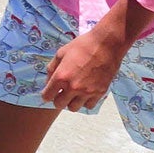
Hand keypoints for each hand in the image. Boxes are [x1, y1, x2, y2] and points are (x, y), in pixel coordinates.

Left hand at [38, 0, 153, 110]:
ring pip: (73, 108)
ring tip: (74, 93)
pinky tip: (85, 93)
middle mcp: (73, 87)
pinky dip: (85, 101)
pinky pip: (88, 106)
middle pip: (59, 104)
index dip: (47, 94)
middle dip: (58, 99)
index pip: (47, 96)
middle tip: (62, 92)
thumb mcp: (61, 52)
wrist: (107, 44)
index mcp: (61, 76)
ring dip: (71, 102)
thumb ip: (52, 68)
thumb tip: (48, 81)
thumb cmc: (82, 45)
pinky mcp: (99, 93)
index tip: (50, 91)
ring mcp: (87, 91)